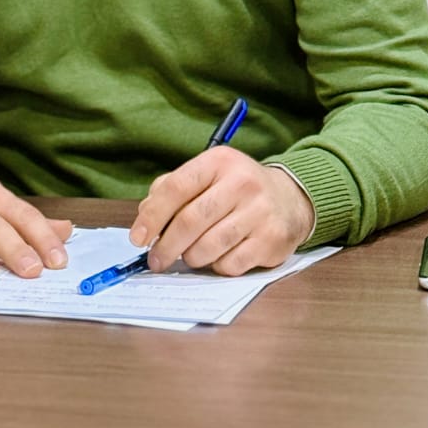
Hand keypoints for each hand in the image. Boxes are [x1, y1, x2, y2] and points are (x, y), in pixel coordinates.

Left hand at [129, 147, 313, 276]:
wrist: (290, 199)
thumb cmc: (236, 189)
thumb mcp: (207, 176)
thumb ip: (173, 189)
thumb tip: (145, 216)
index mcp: (219, 161)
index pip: (176, 187)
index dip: (152, 216)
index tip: (138, 238)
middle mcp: (242, 183)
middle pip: (190, 221)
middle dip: (166, 247)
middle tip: (156, 261)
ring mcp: (259, 212)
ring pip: (208, 247)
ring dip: (191, 258)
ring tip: (191, 255)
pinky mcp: (271, 240)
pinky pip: (229, 265)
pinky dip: (217, 266)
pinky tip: (220, 256)